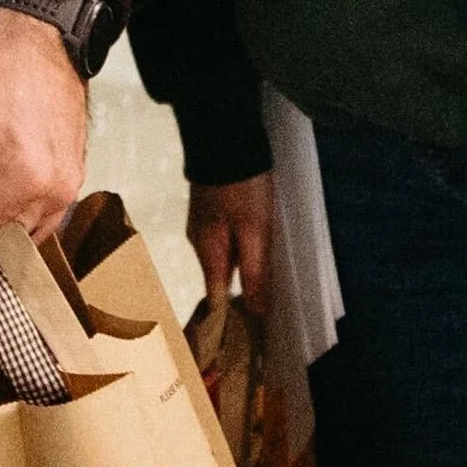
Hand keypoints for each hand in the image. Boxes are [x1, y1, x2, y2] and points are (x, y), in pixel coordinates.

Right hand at [188, 172, 275, 320]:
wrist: (224, 137)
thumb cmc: (241, 186)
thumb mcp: (255, 231)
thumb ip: (255, 271)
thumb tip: (256, 311)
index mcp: (208, 253)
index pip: (216, 299)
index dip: (233, 316)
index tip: (252, 329)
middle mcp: (200, 243)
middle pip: (221, 279)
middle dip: (240, 292)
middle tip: (266, 303)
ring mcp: (203, 225)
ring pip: (224, 258)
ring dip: (242, 268)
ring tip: (266, 275)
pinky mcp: (211, 209)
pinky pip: (225, 239)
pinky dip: (240, 247)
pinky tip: (256, 242)